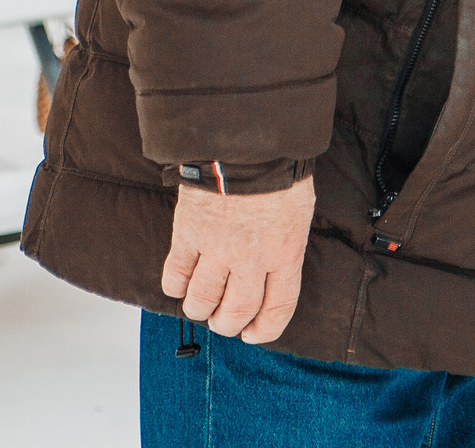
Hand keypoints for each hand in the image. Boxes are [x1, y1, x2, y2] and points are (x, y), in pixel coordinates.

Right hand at [161, 175, 312, 343]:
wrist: (246, 140)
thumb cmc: (278, 169)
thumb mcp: (299, 210)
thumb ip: (286, 243)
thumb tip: (276, 266)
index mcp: (285, 252)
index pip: (278, 307)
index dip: (265, 329)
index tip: (255, 334)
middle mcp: (251, 258)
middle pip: (236, 312)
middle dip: (229, 324)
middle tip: (225, 321)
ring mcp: (217, 248)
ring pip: (202, 301)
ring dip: (200, 309)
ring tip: (201, 305)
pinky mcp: (188, 234)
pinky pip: (176, 274)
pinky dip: (175, 285)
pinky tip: (179, 284)